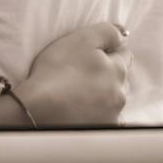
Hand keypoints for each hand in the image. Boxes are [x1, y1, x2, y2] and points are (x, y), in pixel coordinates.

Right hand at [14, 21, 129, 125]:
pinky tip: (81, 111)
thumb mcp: (81, 39)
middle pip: (120, 79)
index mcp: (118, 70)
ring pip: (113, 100)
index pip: (124, 54)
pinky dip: (97, 114)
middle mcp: (120, 94)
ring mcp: (112, 115)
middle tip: (82, 73)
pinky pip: (105, 119)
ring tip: (78, 93)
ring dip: (103, 96)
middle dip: (108, 74)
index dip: (109, 50)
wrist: (38, 109)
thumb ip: (106, 32)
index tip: (91, 53)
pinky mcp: (101, 131)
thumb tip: (124, 33)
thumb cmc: (57, 70)